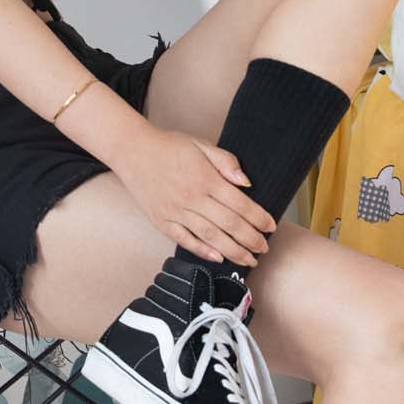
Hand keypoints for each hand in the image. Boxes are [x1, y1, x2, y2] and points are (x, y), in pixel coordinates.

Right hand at [116, 124, 277, 266]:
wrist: (132, 151)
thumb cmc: (169, 146)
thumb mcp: (201, 145)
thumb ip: (226, 162)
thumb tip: (247, 183)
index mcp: (204, 178)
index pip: (240, 204)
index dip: (258, 217)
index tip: (271, 226)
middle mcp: (191, 198)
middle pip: (229, 225)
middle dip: (251, 239)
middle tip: (264, 248)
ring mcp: (175, 212)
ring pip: (210, 237)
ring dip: (233, 251)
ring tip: (249, 259)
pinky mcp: (162, 221)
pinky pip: (185, 241)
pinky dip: (203, 251)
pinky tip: (218, 258)